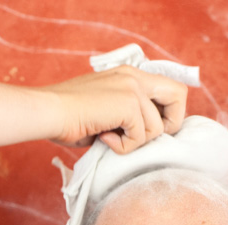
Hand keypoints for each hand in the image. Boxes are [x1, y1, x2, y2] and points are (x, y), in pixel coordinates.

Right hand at [48, 65, 188, 152]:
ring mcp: (133, 89)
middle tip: (142, 138)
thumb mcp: (103, 111)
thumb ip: (125, 116)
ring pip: (156, 127)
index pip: (167, 89)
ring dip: (134, 142)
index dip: (165, 114)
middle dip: (169, 124)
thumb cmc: (66, 118)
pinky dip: (122, 147)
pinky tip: (102, 139)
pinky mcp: (128, 103)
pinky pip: (140, 136)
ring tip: (108, 138)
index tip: (145, 130)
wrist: (48, 112)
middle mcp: (135, 77)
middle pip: (179, 96)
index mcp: (129, 75)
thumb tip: (141, 136)